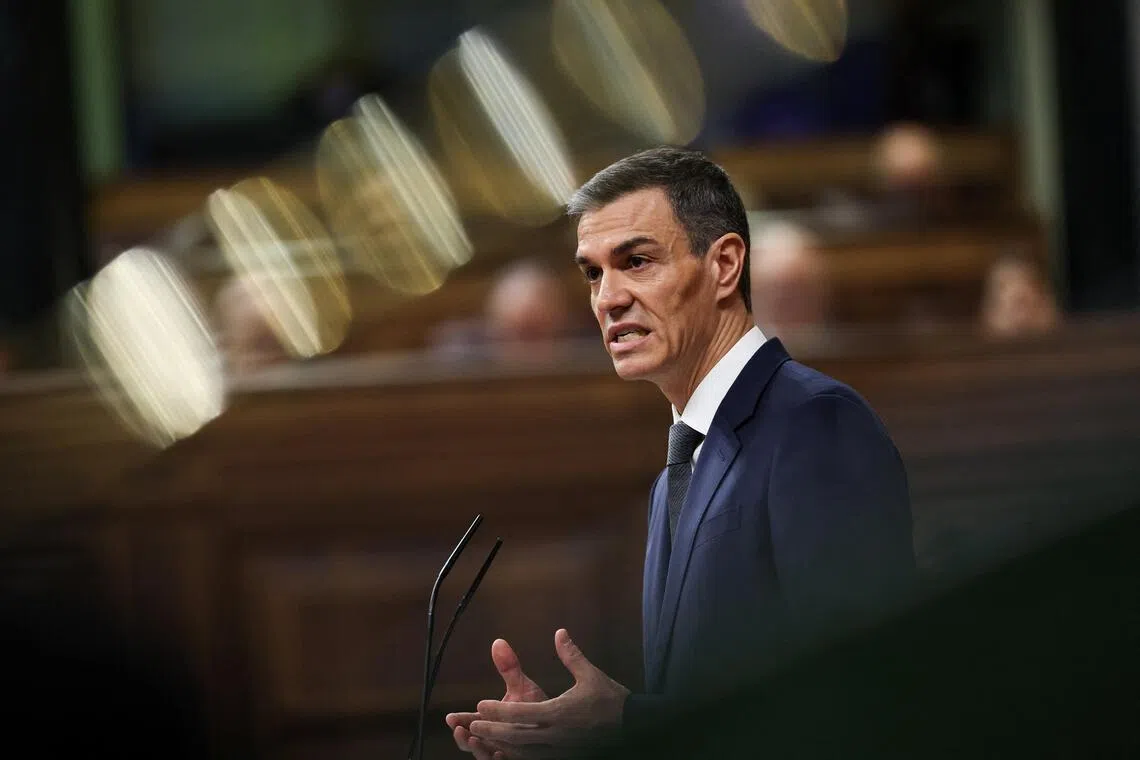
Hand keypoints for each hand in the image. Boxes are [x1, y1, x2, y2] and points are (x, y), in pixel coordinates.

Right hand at [446, 638, 546, 759]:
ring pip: (484, 755)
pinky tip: (498, 754)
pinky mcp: (516, 758)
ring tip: (475, 741)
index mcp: (491, 721)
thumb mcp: (521, 687)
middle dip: (463, 737)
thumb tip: (499, 641)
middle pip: (471, 742)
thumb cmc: (537, 707)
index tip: (451, 717)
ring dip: (477, 750)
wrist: (559, 725)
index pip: (468, 721)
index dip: (459, 720)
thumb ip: (509, 668)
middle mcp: (494, 738)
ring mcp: (504, 751)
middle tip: (460, 730)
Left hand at [469, 629, 629, 758]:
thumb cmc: (611, 700)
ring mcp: (559, 750)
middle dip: (492, 730)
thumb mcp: (591, 675)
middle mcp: (556, 735)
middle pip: (516, 736)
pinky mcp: (564, 757)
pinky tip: (508, 751)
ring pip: (523, 752)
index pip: (521, 713)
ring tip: (484, 739)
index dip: (498, 710)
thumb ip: (571, 655)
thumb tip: (560, 633)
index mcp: (559, 713)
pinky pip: (535, 759)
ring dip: (501, 745)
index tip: (480, 704)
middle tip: (474, 725)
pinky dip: (518, 756)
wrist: (634, 728)